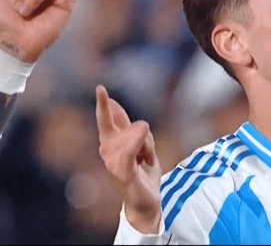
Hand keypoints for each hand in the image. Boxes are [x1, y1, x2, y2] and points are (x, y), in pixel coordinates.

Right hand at [96, 85, 161, 233]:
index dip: (104, 104)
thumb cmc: (144, 174)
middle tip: (146, 156)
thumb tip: (116, 106)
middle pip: (132, 126)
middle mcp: (108, 151)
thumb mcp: (142, 146)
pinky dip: (137, 146)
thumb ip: (131, 128)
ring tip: (146, 163)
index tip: (100, 88)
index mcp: (112, 143)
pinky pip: (129, 152)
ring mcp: (113, 162)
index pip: (108, 119)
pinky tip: (141, 152)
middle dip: (145, 136)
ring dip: (149, 148)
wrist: (147, 202)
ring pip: (138, 137)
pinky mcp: (122, 172)